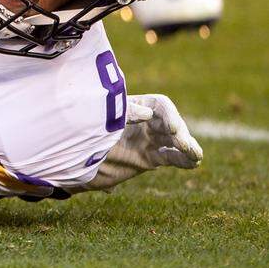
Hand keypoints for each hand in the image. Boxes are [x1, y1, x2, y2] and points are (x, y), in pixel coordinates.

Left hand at [83, 93, 202, 190]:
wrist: (72, 154)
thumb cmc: (85, 127)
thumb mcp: (102, 116)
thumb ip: (123, 113)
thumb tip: (146, 113)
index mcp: (135, 105)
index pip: (160, 105)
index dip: (169, 115)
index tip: (172, 128)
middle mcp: (145, 121)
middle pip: (170, 123)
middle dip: (179, 133)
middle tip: (183, 143)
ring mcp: (147, 140)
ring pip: (174, 141)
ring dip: (187, 147)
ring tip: (196, 155)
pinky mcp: (148, 158)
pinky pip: (169, 157)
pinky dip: (182, 160)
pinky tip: (193, 162)